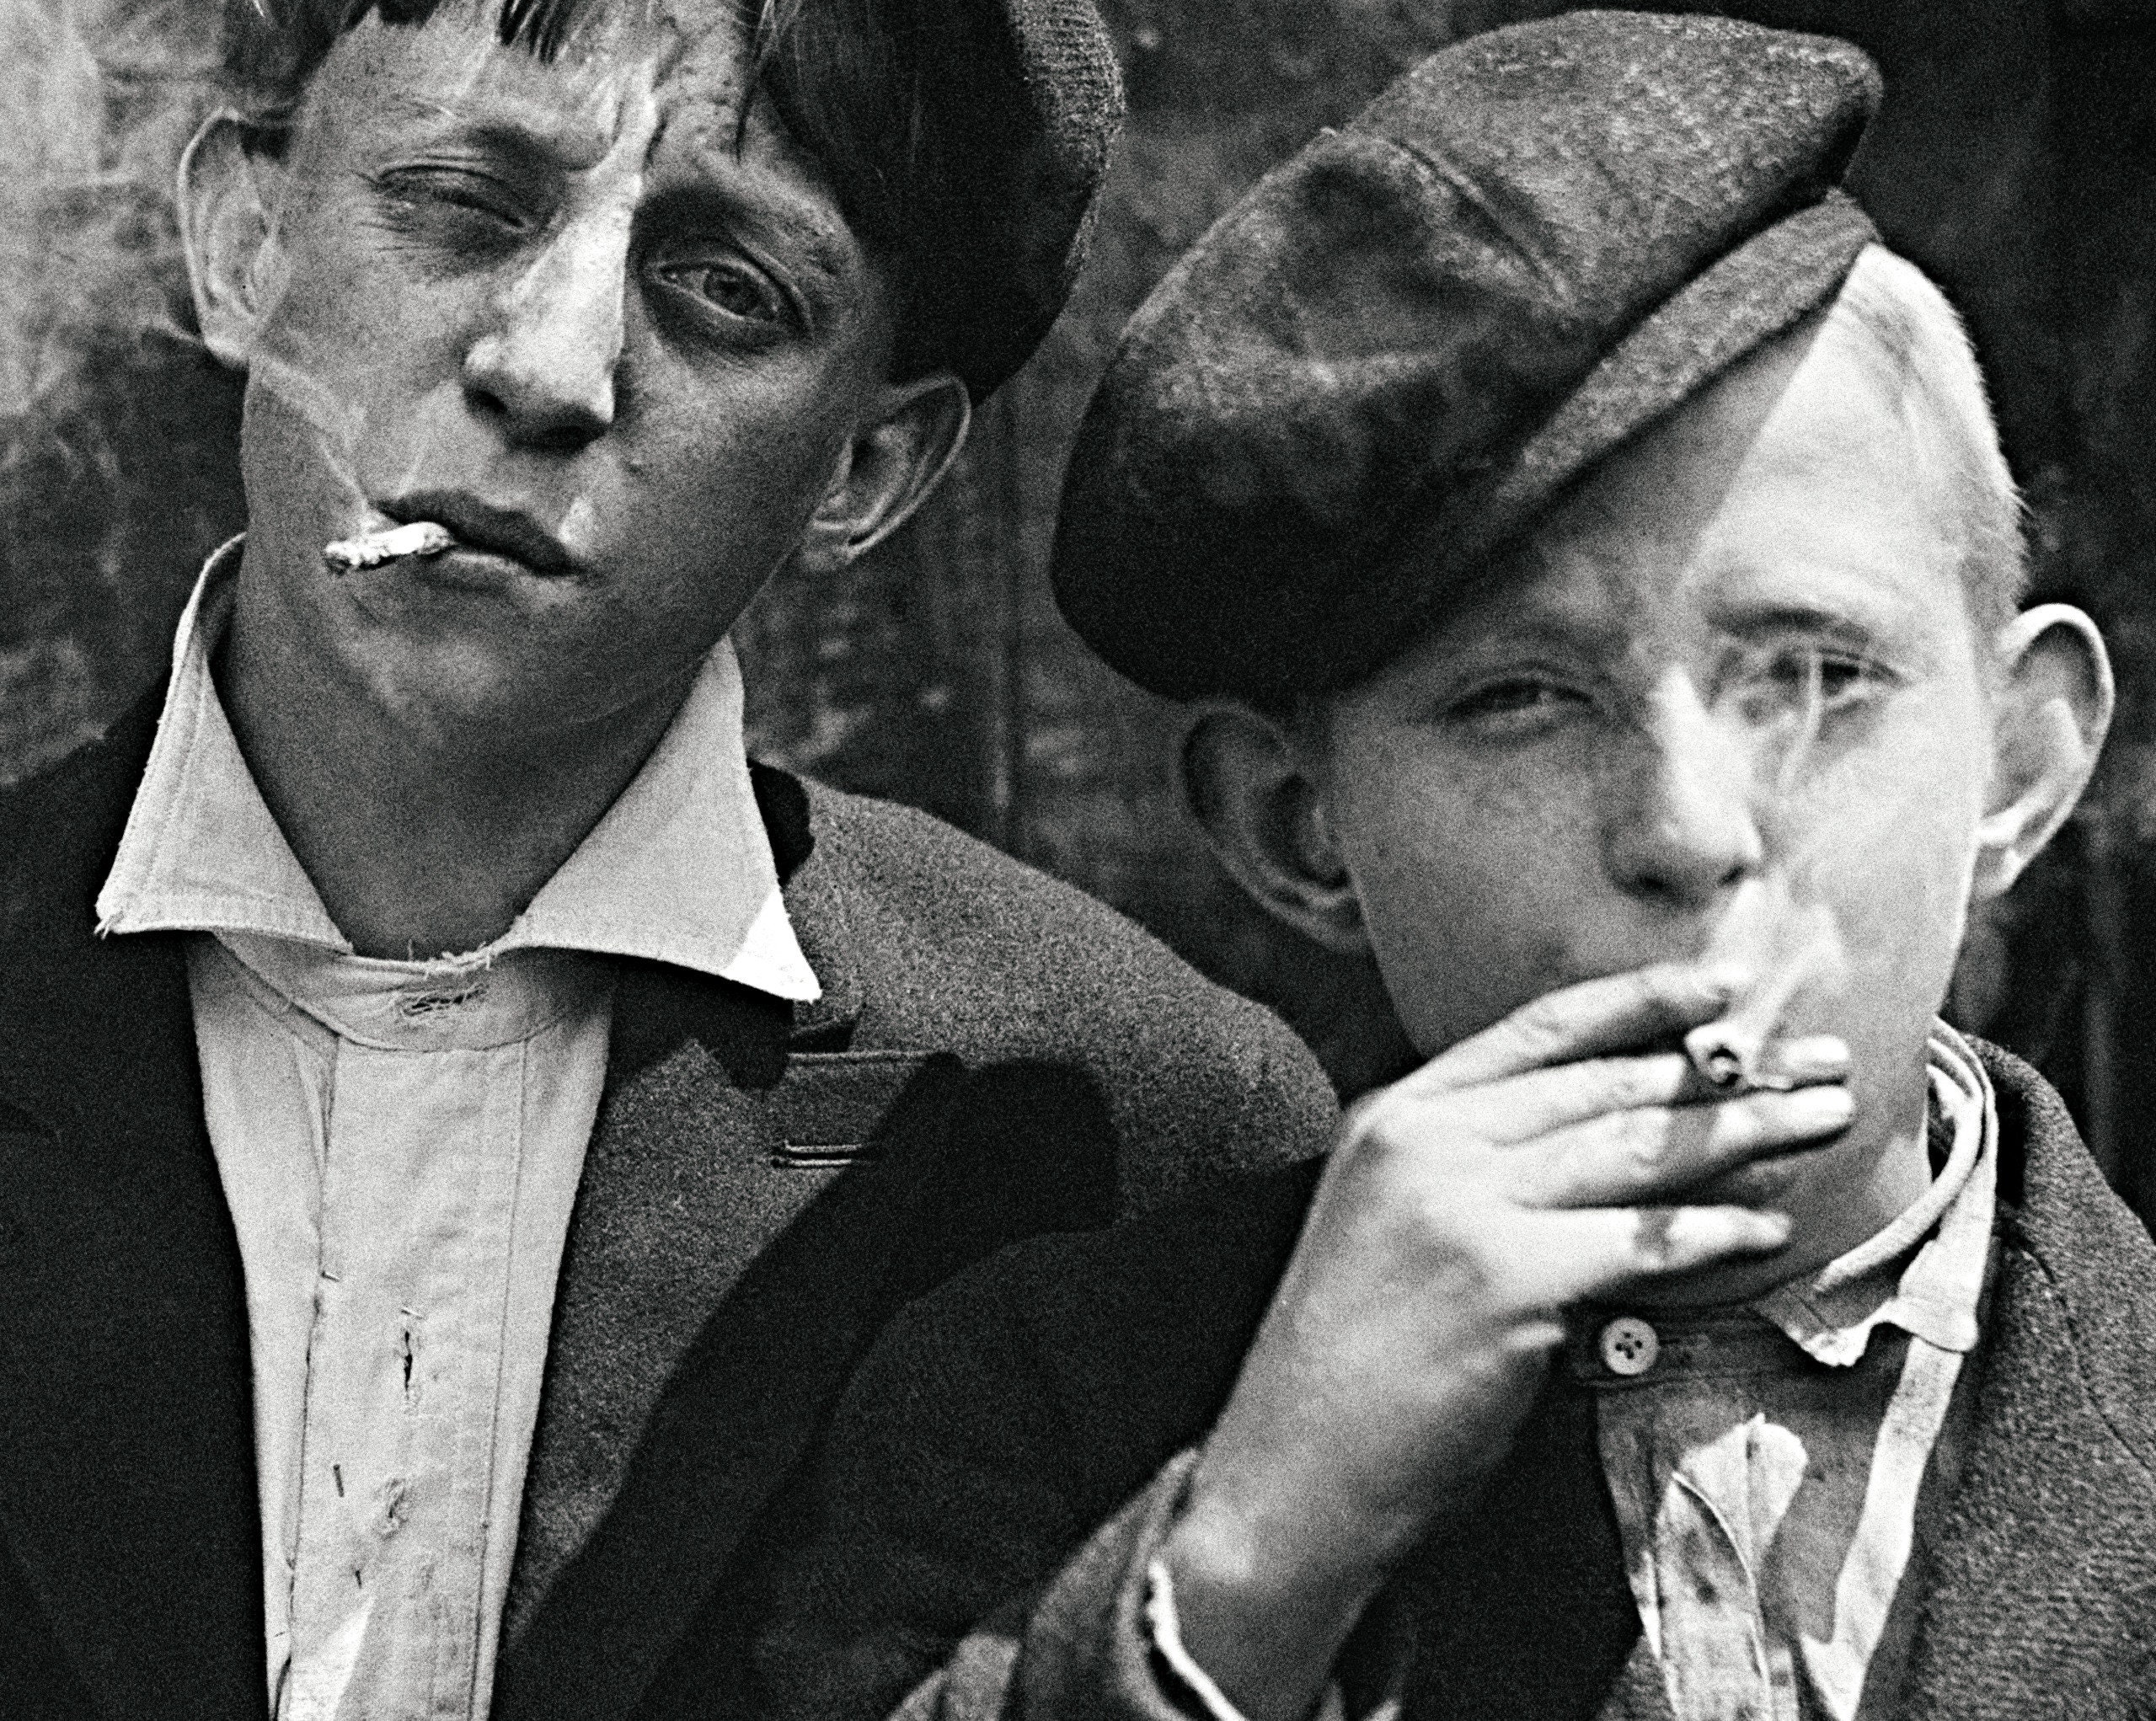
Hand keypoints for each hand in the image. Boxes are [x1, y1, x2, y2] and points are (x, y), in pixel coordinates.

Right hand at [1161, 961, 1850, 1720]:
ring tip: (1820, 1120)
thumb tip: (1608, 1137)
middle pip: (1604, 1085)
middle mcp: (1427, 1139)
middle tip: (1818, 1065)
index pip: (1539, 1031)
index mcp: (1398, 1114)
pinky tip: (1768, 1230)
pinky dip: (1714, 1233)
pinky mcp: (1507, 1277)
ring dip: (1744, 1132)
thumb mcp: (1392, 1223)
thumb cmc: (1352, 1365)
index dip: (1640, 1001)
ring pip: (1634, 1150)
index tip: (1725, 987)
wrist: (1293, 1468)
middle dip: (1724, 1072)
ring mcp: (1463, 1203)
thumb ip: (1473, 1167)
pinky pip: (1642, 1241)